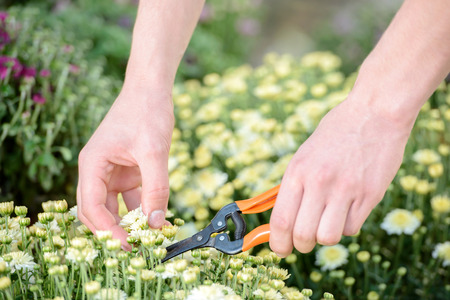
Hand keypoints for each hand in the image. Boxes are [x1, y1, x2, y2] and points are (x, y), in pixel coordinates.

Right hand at [77, 88, 173, 247]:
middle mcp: (97, 171)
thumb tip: (156, 223)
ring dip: (127, 223)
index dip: (107, 231)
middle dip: (113, 231)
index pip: (91, 207)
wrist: (152, 89)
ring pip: (113, 207)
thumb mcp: (154, 151)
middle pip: (96, 211)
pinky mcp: (127, 171)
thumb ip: (156, 188)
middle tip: (134, 248)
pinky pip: (130, 197)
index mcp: (92, 165)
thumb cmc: (147, 112)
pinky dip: (140, 209)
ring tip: (145, 238)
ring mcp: (111, 172)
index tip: (128, 246)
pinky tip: (154, 219)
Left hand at [269, 96, 411, 255]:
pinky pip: (351, 229)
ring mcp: (345, 190)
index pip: (281, 221)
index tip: (280, 248)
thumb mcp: (304, 156)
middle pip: (303, 236)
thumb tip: (282, 221)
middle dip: (300, 245)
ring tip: (326, 223)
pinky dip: (345, 226)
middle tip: (303, 240)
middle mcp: (319, 182)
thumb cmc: (334, 134)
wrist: (373, 114)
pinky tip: (346, 209)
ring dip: (324, 237)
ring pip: (328, 238)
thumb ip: (294, 188)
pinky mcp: (369, 195)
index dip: (277, 243)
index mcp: (297, 172)